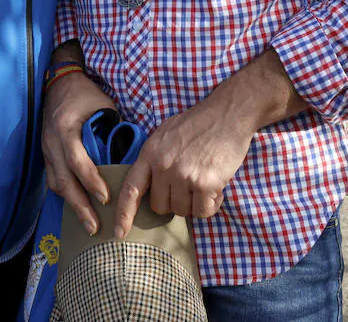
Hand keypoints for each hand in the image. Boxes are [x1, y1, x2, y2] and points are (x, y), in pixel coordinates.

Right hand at [42, 69, 117, 235]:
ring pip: (55, 183)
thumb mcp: (103, 107)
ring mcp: (45, 149)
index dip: (90, 181)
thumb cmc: (86, 94)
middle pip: (62, 180)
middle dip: (80, 206)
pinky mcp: (46, 154)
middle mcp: (51, 141)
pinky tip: (78, 207)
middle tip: (95, 227)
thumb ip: (112, 131)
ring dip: (72, 205)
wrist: (60, 81)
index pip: (76, 160)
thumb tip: (129, 158)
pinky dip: (66, 194)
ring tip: (89, 225)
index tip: (106, 198)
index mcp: (65, 128)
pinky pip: (53, 179)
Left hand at [111, 95, 254, 239]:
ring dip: (194, 203)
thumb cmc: (198, 123)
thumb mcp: (166, 133)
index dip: (123, 214)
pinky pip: (203, 212)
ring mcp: (183, 175)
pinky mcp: (205, 183)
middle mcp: (163, 166)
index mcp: (150, 153)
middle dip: (173, 201)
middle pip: (159, 206)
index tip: (119, 233)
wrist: (228, 113)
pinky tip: (216, 187)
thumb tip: (150, 185)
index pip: (130, 189)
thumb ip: (155, 158)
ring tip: (204, 180)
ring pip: (182, 211)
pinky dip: (211, 205)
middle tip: (188, 184)